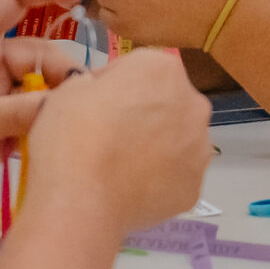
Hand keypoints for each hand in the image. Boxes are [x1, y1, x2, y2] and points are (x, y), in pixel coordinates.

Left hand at [0, 0, 90, 221]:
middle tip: (80, 101)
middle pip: (40, 54)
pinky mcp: (3, 136)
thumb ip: (13, 113)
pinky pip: (38, 124)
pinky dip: (52, 130)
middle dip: (62, 71)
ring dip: (60, 104)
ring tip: (75, 126)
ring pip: (44, 92)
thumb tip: (69, 103)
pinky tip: (67, 142)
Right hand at [26, 48, 213, 234]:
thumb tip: (105, 96)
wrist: (81, 200)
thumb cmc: (72, 135)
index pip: (139, 68)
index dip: (113, 85)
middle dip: (143, 113)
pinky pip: (175, 176)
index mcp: (164, 69)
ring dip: (155, 146)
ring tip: (119, 167)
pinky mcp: (194, 187)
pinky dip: (158, 180)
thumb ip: (97, 82)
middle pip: (166, 102)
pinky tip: (130, 188)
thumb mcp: (70, 88)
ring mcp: (199, 149)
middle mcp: (193, 104)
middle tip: (108, 136)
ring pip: (177, 140)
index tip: (93, 105)